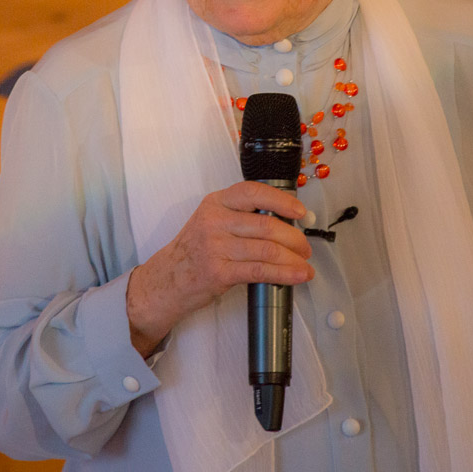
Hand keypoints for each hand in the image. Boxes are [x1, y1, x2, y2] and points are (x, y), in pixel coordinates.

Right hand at [126, 181, 312, 356]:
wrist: (167, 279)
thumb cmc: (195, 251)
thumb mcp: (212, 221)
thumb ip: (241, 216)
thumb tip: (285, 221)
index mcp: (215, 203)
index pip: (252, 192)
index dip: (281, 200)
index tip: (299, 211)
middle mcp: (214, 221)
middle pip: (266, 225)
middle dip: (294, 238)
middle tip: (305, 247)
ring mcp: (215, 247)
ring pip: (267, 250)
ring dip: (293, 259)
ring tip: (305, 265)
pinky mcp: (218, 272)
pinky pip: (260, 271)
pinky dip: (284, 274)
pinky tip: (296, 275)